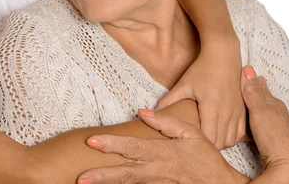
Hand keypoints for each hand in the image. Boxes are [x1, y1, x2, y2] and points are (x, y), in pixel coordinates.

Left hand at [77, 109, 248, 183]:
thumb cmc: (207, 159)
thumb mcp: (192, 134)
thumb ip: (167, 122)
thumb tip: (142, 112)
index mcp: (163, 153)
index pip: (133, 148)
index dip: (112, 145)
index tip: (92, 141)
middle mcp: (158, 171)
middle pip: (125, 174)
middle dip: (102, 176)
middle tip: (81, 177)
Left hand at [156, 36, 245, 148]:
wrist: (223, 55)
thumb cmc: (202, 69)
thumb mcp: (183, 84)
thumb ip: (168, 100)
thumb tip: (147, 112)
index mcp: (211, 107)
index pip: (208, 138)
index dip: (198, 144)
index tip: (187, 143)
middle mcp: (227, 112)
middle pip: (219, 144)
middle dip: (207, 147)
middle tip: (194, 144)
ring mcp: (237, 111)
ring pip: (231, 140)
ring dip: (219, 143)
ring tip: (206, 139)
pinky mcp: (243, 109)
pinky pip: (240, 133)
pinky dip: (230, 137)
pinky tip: (219, 132)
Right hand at [242, 65, 288, 183]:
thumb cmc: (275, 137)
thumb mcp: (260, 111)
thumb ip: (253, 92)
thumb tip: (248, 69)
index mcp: (273, 103)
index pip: (260, 86)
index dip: (252, 79)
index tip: (245, 69)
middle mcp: (277, 112)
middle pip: (264, 96)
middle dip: (256, 88)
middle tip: (247, 78)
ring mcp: (278, 125)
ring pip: (265, 108)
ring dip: (256, 102)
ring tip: (249, 96)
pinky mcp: (275, 138)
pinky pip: (264, 121)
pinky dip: (258, 116)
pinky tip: (255, 120)